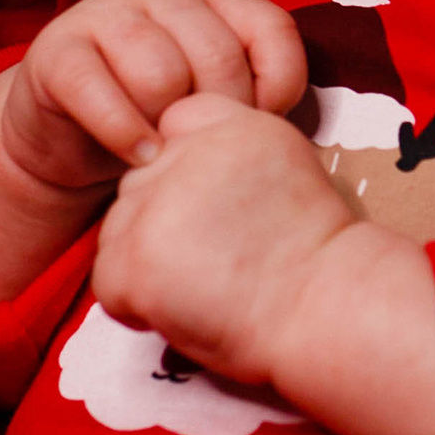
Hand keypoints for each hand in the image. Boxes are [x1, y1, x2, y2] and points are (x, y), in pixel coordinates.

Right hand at [0, 0, 302, 314]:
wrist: (63, 135)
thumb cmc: (154, 120)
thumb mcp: (209, 102)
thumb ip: (249, 98)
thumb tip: (288, 137)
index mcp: (212, 1)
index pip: (272, 28)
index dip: (278, 86)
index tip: (260, 125)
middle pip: (218, 57)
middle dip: (219, 117)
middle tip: (204, 151)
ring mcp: (105, 14)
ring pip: (161, 73)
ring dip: (167, 126)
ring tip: (166, 152)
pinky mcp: (57, 52)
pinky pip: (100, 93)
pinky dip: (124, 134)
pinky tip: (138, 157)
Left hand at [93, 90, 356, 396]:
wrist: (327, 309)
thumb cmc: (314, 256)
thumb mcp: (286, 166)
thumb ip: (230, 150)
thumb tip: (174, 148)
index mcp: (230, 124)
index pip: (174, 128)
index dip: (189, 178)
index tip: (224, 213)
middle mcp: (186, 152)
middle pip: (141, 186)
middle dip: (165, 225)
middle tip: (220, 259)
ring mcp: (155, 204)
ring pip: (119, 232)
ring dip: (149, 264)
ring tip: (208, 285)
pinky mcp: (135, 256)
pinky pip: (108, 281)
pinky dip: (137, 305)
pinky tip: (186, 307)